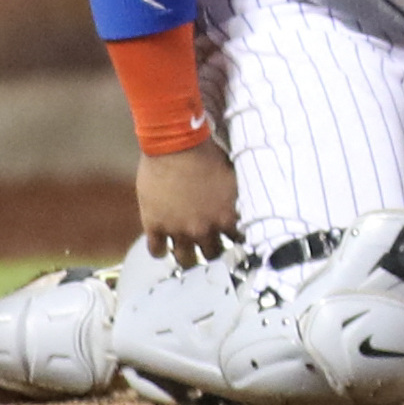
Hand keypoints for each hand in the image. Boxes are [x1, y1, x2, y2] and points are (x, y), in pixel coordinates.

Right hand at [136, 139, 239, 267]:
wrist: (175, 145)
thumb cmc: (207, 154)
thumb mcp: (234, 176)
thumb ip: (240, 197)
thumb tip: (249, 206)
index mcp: (228, 216)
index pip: (241, 241)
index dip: (238, 239)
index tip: (235, 239)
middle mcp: (204, 228)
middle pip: (213, 254)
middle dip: (214, 249)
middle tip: (211, 244)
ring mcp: (177, 229)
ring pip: (186, 260)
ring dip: (189, 256)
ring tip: (189, 251)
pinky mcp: (154, 225)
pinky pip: (156, 251)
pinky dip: (161, 251)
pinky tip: (164, 246)